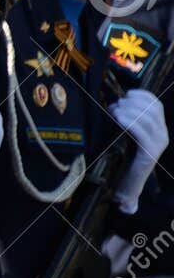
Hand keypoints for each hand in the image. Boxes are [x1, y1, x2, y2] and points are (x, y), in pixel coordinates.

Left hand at [109, 89, 167, 213]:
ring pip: (147, 119)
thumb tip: (115, 102)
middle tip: (116, 105)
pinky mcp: (149, 153)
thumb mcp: (124, 134)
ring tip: (114, 112)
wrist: (124, 184)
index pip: (156, 105)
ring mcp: (158, 144)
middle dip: (132, 103)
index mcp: (158, 128)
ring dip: (129, 111)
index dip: (142, 95)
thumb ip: (125, 120)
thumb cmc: (121, 158)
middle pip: (151, 109)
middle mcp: (162, 134)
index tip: (126, 93)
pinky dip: (130, 122)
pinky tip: (118, 119)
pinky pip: (142, 133)